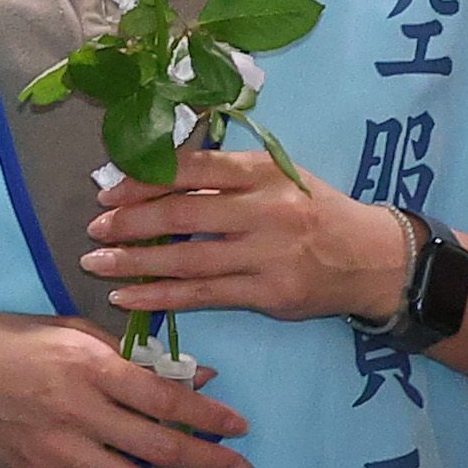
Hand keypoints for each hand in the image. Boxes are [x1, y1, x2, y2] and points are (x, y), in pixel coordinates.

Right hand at [0, 311, 253, 467]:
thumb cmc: (10, 340)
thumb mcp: (71, 330)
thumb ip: (133, 354)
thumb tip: (197, 374)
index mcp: (87, 366)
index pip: (164, 397)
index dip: (209, 416)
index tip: (240, 427)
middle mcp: (76, 411)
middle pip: (159, 448)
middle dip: (209, 462)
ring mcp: (57, 450)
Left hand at [86, 148, 411, 327]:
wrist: (374, 259)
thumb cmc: (312, 211)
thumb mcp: (277, 176)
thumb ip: (222, 174)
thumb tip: (149, 172)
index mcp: (263, 173)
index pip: (192, 170)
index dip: (143, 179)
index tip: (107, 190)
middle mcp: (266, 211)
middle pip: (183, 216)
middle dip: (130, 223)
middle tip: (93, 229)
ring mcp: (268, 256)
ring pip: (188, 261)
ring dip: (134, 263)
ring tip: (96, 263)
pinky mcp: (269, 294)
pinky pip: (203, 297)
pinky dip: (160, 297)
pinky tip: (126, 296)